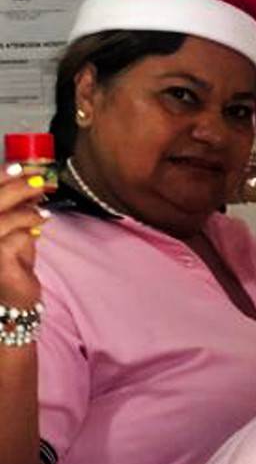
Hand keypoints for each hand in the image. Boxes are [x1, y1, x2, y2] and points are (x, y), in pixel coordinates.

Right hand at [0, 166, 51, 310]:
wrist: (12, 296)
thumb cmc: (11, 259)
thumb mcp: (15, 227)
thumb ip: (20, 206)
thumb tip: (35, 180)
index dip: (0, 176)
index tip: (21, 166)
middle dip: (16, 187)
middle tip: (40, 181)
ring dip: (25, 212)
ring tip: (42, 213)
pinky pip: (9, 242)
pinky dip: (27, 231)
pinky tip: (38, 229)